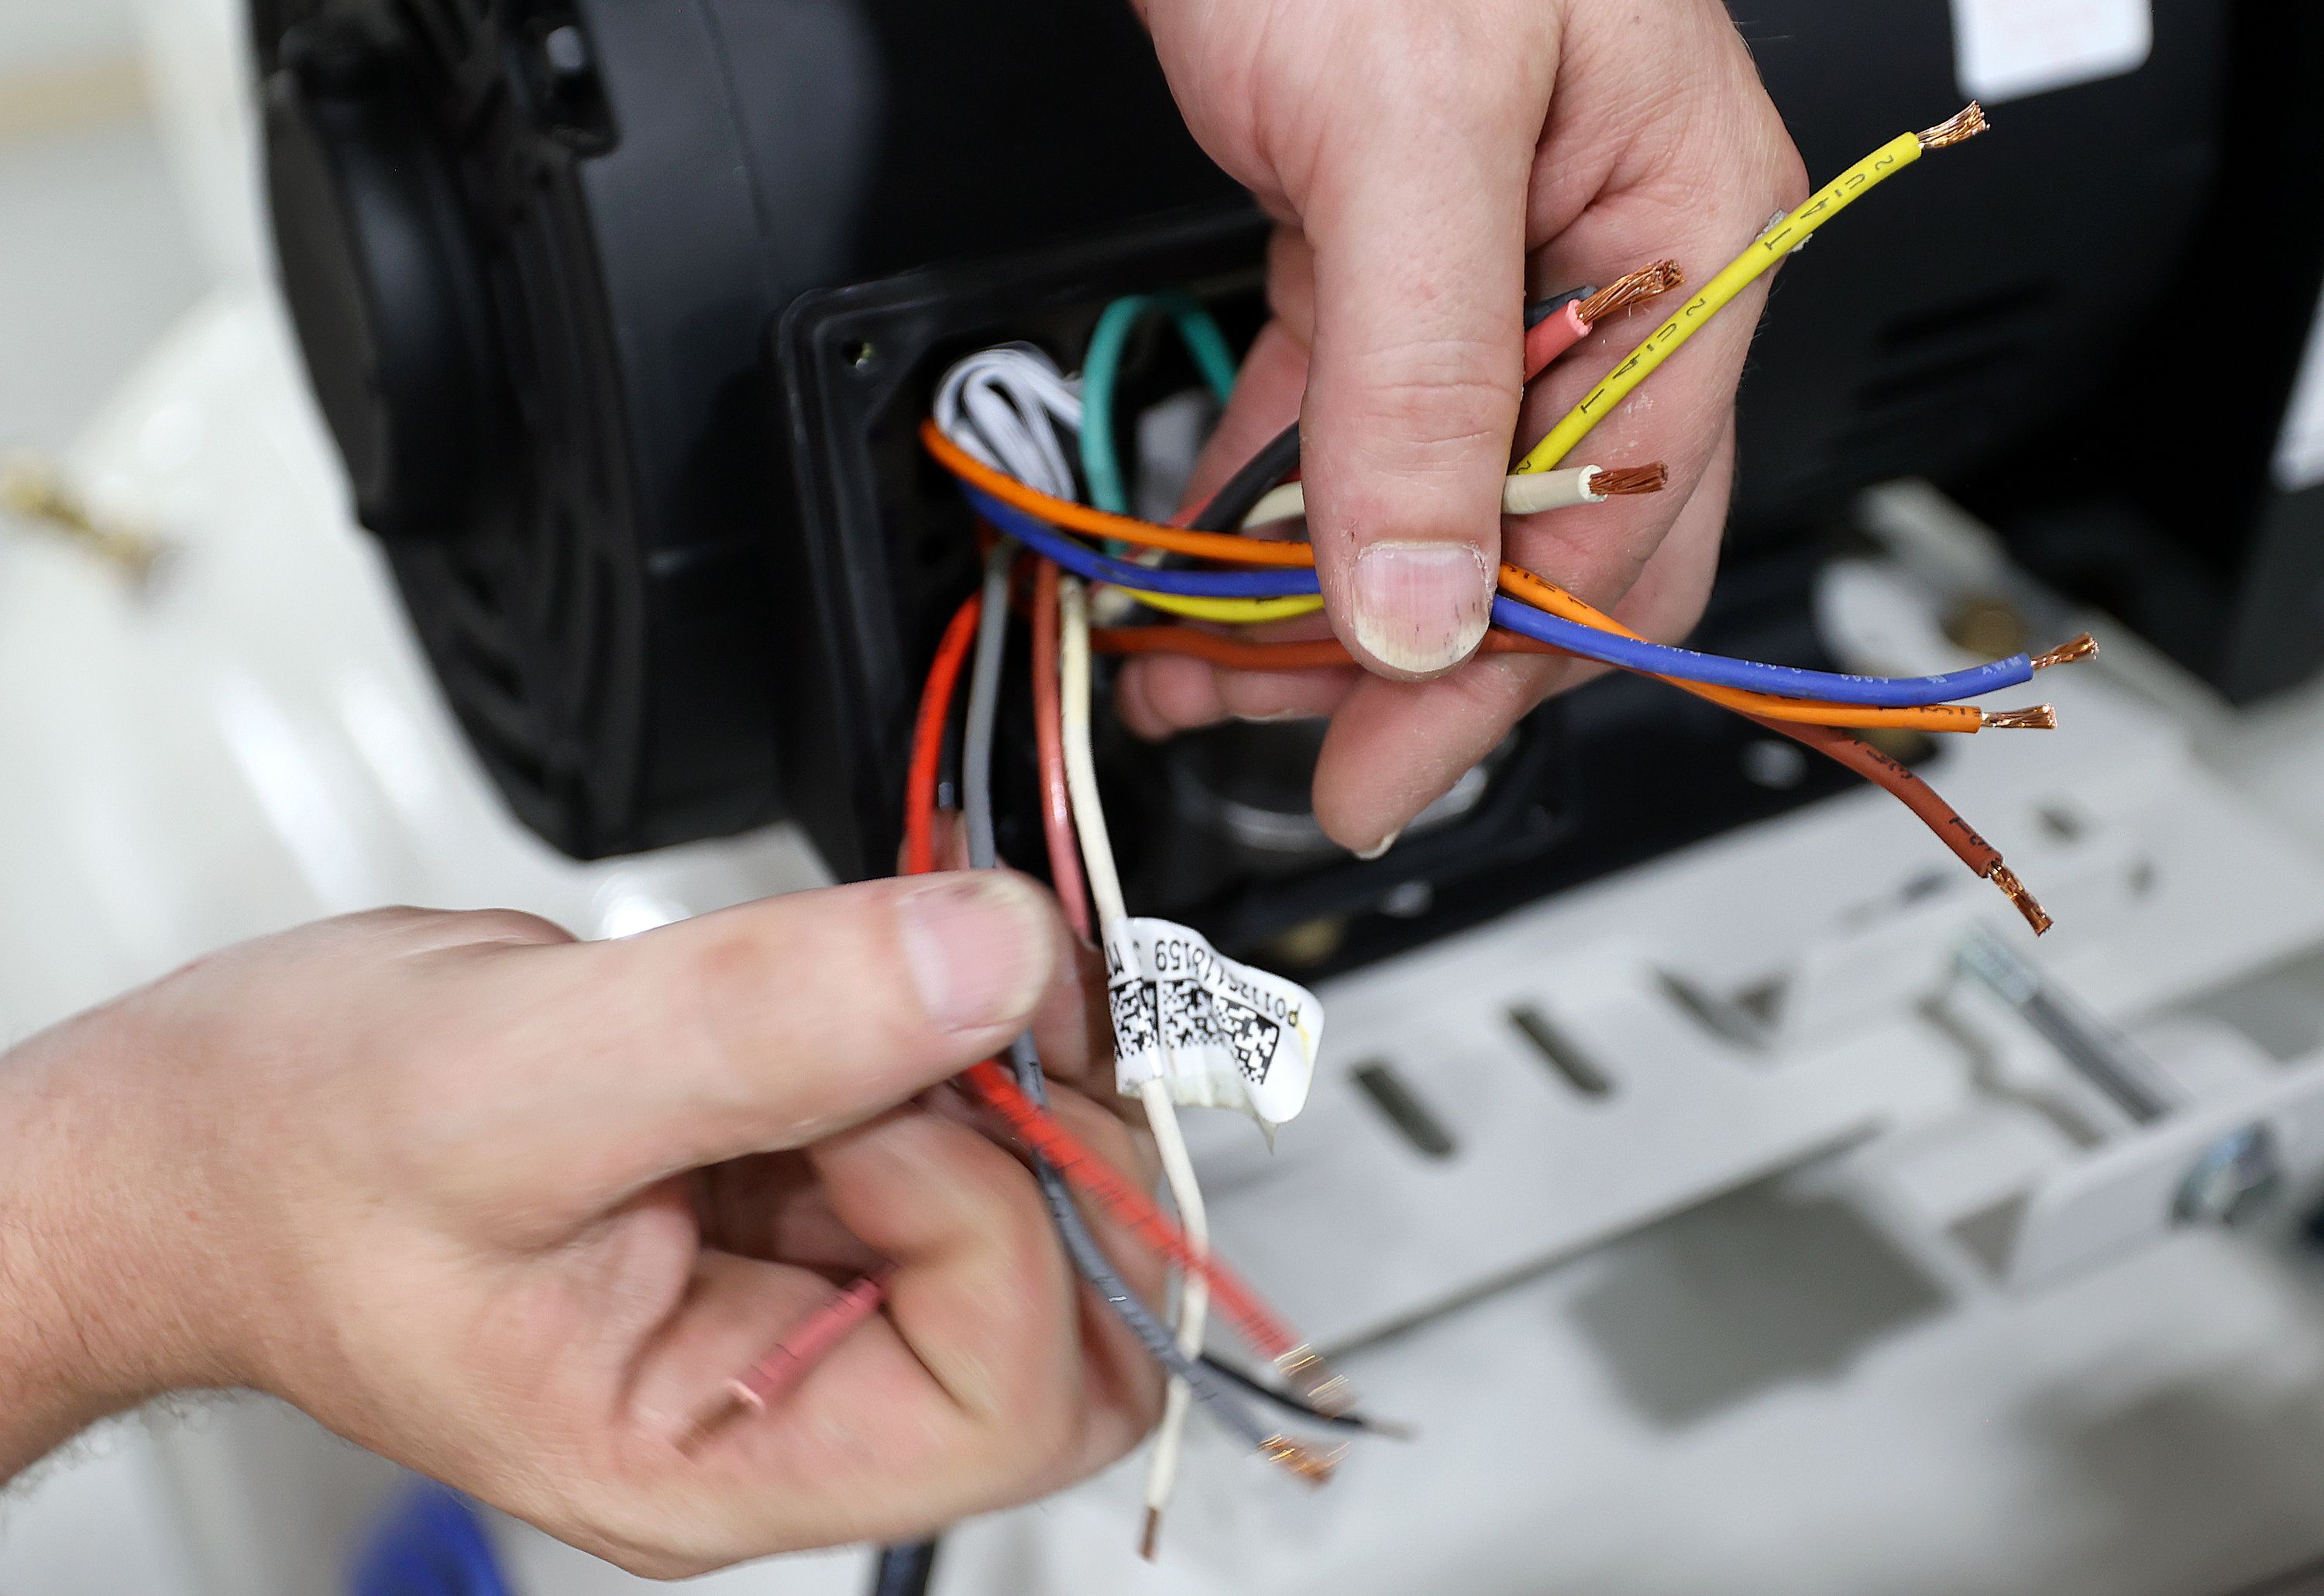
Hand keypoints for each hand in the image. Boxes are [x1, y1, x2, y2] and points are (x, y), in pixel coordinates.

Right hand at [0, 875, 1161, 1575]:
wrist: (190, 1134)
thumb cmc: (277, 1161)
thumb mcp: (510, 1077)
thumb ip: (763, 1022)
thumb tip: (989, 957)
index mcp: (714, 1449)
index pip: (1009, 1389)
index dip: (994, 1209)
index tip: (890, 1078)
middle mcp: (780, 1391)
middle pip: (1063, 1320)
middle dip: (1047, 1149)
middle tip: (956, 1007)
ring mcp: (792, 1291)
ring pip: (1024, 1206)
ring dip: (997, 1070)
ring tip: (880, 974)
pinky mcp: (789, 1192)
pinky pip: (946, 1122)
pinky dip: (939, 1029)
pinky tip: (852, 978)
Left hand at [1123, 0, 1805, 851]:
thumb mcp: (1410, 130)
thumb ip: (1423, 379)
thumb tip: (1425, 605)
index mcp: (1693, 238)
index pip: (1627, 525)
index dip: (1501, 671)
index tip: (1383, 768)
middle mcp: (1610, 269)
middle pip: (1536, 537)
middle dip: (1407, 657)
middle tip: (1289, 745)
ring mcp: (1491, 267)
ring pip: (1428, 498)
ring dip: (1318, 597)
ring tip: (1204, 659)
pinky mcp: (1374, 248)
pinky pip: (1344, 424)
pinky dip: (1273, 501)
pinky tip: (1207, 558)